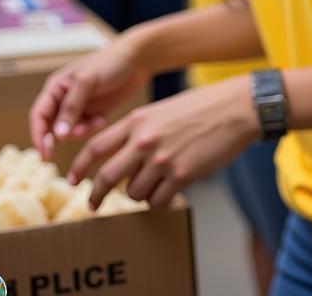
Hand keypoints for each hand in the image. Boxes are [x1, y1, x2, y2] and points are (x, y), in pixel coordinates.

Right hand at [29, 37, 150, 158]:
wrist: (138, 58)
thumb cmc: (110, 62)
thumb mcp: (88, 81)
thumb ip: (71, 107)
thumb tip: (57, 135)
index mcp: (56, 87)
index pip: (39, 115)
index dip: (38, 136)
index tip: (44, 154)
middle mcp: (65, 99)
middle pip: (52, 127)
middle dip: (63, 135)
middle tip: (80, 133)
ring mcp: (80, 107)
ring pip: (69, 131)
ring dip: (79, 132)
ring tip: (95, 123)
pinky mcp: (95, 112)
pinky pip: (86, 130)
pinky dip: (91, 129)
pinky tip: (102, 120)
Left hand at [68, 76, 259, 209]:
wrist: (238, 108)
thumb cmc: (205, 106)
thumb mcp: (164, 109)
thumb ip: (141, 129)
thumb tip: (124, 154)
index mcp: (138, 120)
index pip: (96, 147)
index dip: (79, 167)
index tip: (73, 180)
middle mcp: (144, 140)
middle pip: (106, 176)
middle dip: (96, 195)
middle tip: (94, 204)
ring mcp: (162, 159)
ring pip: (132, 192)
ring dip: (139, 194)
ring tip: (155, 186)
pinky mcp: (181, 175)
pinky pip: (157, 201)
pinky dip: (160, 202)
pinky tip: (170, 193)